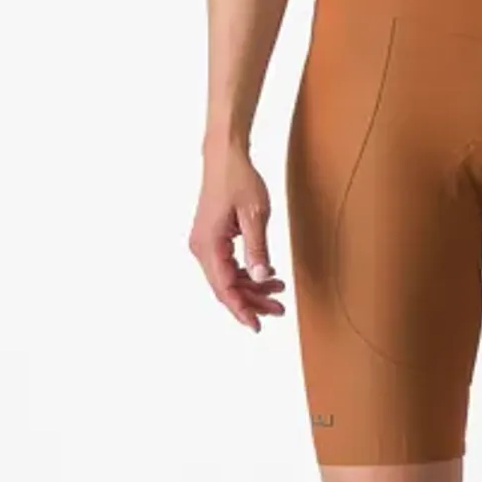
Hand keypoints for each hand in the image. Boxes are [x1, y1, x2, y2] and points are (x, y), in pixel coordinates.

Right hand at [190, 143, 285, 331]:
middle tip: (279, 309)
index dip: (242, 309)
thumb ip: (258, 248)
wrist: (224, 157)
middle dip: (252, 301)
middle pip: (226, 287)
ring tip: (278, 292)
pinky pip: (228, 265)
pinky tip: (267, 274)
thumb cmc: (238, 180)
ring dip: (252, 287)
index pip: (225, 287)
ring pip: (228, 277)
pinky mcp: (212, 239)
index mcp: (209, 245)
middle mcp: (202, 248)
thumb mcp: (255, 215)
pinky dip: (247, 273)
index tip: (258, 324)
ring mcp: (205, 244)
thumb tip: (262, 277)